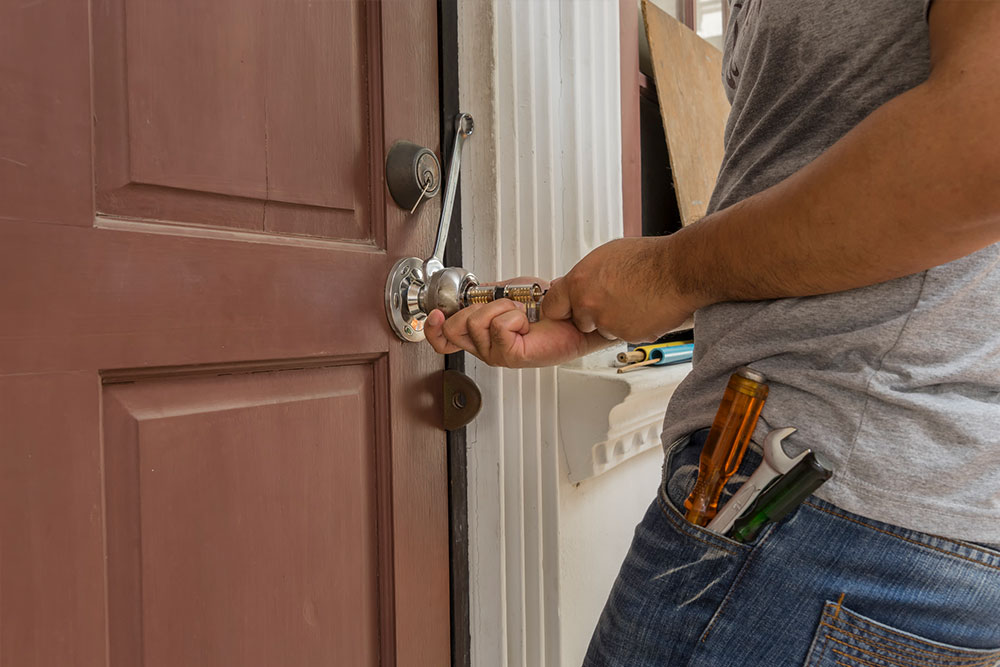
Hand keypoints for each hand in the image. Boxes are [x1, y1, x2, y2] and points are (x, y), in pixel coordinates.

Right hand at [424, 277, 611, 367]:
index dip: (432, 329)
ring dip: (501, 309)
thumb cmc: (546, 309)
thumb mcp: (506, 293)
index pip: (443, 340)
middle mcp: (485, 347)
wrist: (570, 316)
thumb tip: (471, 292)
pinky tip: (526, 323)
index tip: (436, 314)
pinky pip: (499, 326)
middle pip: (454, 328)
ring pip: (476, 323)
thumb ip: (485, 295)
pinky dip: (514, 317)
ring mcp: (497, 354)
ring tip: (519, 314)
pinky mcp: (511, 356)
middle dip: (476, 309)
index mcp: (480, 335)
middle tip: (502, 308)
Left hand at [542, 237, 696, 342]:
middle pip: (579, 321)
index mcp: (579, 282)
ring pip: (603, 329)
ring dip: (614, 321)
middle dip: (591, 315)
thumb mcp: (606, 256)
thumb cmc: (649, 259)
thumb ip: (586, 275)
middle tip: (613, 298)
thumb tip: (576, 282)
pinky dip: (632, 326)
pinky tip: (643, 309)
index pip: (552, 306)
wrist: (678, 271)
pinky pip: (623, 335)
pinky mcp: (626, 335)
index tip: (565, 308)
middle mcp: (589, 304)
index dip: (562, 307)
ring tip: (633, 300)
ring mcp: (607, 322)